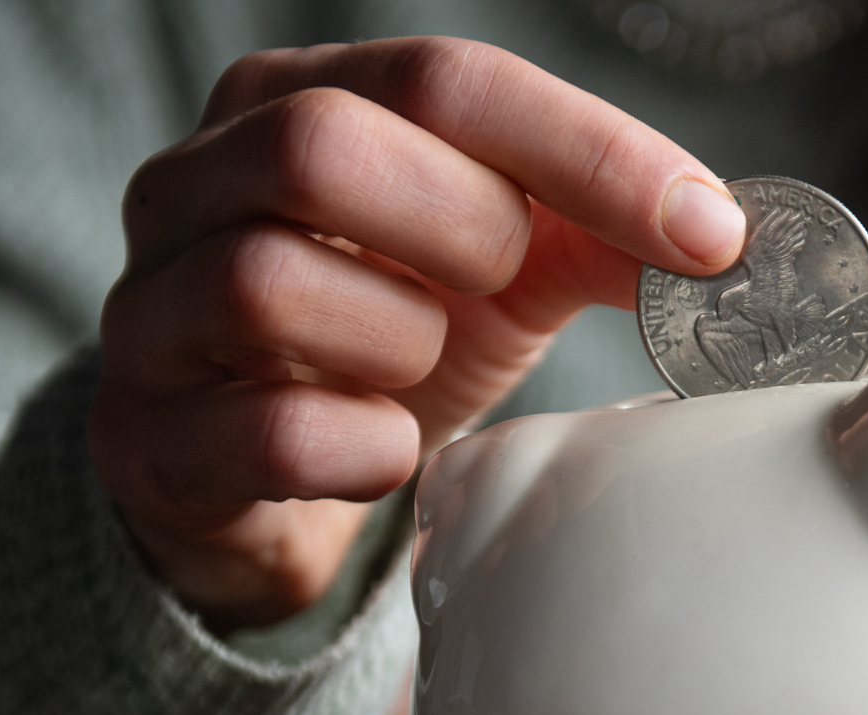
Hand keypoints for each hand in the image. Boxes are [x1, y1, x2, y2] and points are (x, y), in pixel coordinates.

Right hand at [90, 38, 745, 629]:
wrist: (253, 482)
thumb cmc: (383, 341)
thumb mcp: (496, 268)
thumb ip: (593, 230)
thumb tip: (722, 239)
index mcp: (291, 101)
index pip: (445, 79)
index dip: (591, 154)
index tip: (710, 235)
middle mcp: (193, 183)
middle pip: (321, 148)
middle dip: (461, 230)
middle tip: (506, 287)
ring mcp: (151, 310)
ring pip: (270, 283)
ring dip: (399, 343)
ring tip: (422, 370)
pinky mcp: (145, 437)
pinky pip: (264, 432)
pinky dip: (360, 452)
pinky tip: (388, 454)